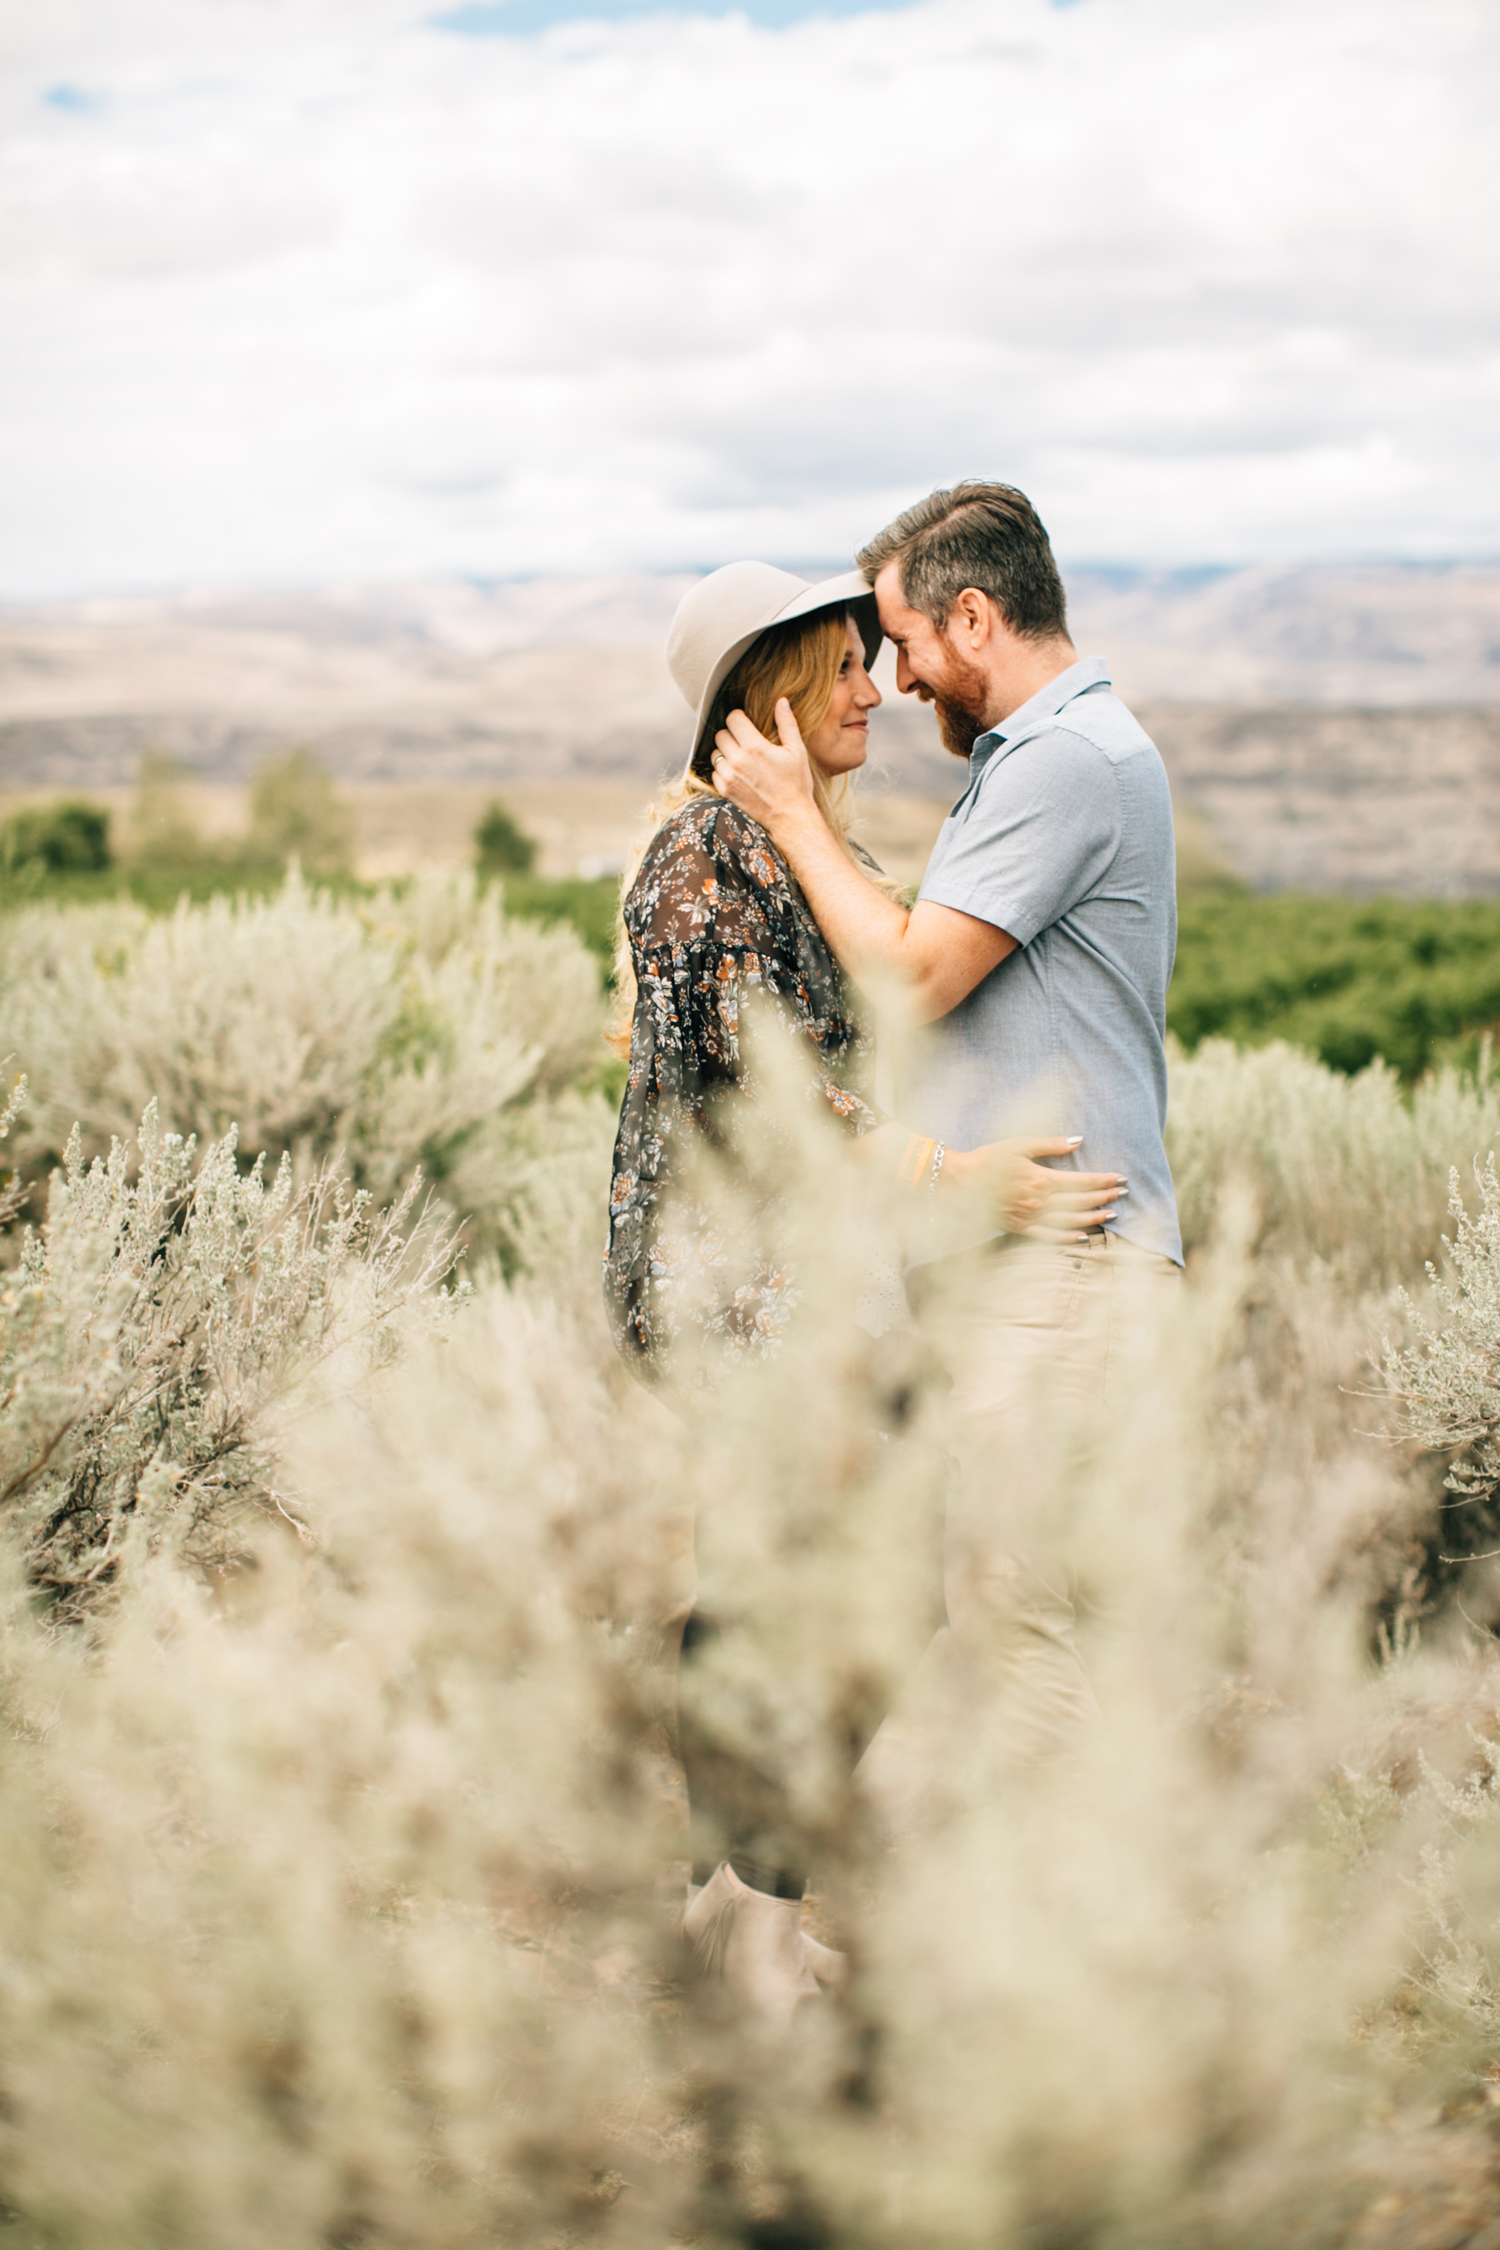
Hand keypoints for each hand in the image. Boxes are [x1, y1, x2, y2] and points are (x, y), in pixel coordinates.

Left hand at [712, 697, 817, 837]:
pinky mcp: (725, 791)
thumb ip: (787, 724)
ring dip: (725, 753)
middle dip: (731, 735)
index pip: (733, 719)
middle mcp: (738, 760)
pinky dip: (723, 771)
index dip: (739, 718)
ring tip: (742, 759)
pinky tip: (738, 774)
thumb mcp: (797, 751)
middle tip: (745, 742)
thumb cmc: (796, 783)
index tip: (746, 724)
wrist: (790, 817)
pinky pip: (714, 772)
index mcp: (755, 747)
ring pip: (715, 753)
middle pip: (721, 734)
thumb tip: (781, 701)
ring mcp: (729, 777)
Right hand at [947, 1137, 1124, 1240]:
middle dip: (1104, 1197)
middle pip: (1080, 1201)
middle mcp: (1039, 1201)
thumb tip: (1078, 1140)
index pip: (1081, 1182)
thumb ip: (1050, 1144)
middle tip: (1123, 1194)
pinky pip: (1049, 1237)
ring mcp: (1030, 1217)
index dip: (1103, 1181)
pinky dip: (1068, 1238)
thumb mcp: (1019, 1145)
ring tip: (1111, 1215)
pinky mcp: (1020, 1228)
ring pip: (1070, 1220)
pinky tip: (1083, 1238)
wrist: (960, 1182)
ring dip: (1093, 1218)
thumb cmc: (988, 1159)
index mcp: (1041, 1178)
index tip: (1121, 1178)